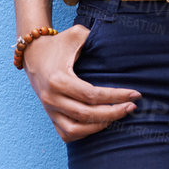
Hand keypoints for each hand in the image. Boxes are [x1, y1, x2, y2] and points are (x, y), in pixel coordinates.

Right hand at [21, 25, 140, 140]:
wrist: (33, 53)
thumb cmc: (58, 43)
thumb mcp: (76, 34)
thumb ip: (95, 37)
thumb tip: (118, 45)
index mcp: (59, 79)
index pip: (92, 95)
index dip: (116, 96)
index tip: (135, 94)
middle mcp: (52, 98)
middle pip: (87, 114)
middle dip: (113, 112)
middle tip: (132, 107)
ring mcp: (49, 109)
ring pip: (76, 130)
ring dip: (99, 126)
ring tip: (118, 116)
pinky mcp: (50, 115)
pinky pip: (67, 134)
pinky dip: (84, 134)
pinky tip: (100, 124)